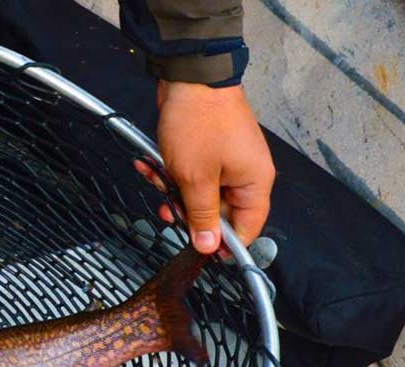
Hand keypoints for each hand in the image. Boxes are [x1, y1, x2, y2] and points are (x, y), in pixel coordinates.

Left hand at [135, 81, 275, 253]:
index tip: (200, 252)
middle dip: (188, 212)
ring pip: (198, 194)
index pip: (248, 227)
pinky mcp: (206, 152)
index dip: (225, 244)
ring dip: (173, 191)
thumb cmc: (199, 124)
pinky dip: (169, 173)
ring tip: (156, 178)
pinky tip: (149, 165)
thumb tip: (209, 247)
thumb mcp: (196, 179)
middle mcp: (245, 174)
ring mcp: (226, 162)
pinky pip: (189, 175)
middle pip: (219, 213)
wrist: (189, 77)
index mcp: (254, 183)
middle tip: (168, 209)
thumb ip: (202, 215)